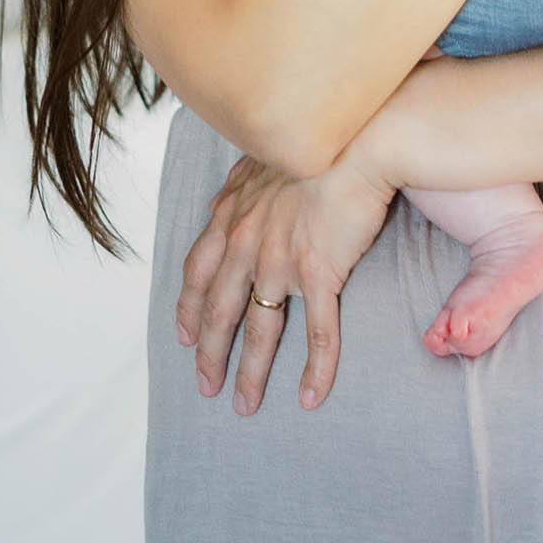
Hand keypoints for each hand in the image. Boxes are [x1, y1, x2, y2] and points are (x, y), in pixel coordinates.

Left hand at [175, 141, 397, 416]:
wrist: (358, 138)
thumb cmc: (316, 138)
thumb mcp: (262, 155)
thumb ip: (242, 183)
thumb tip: (227, 197)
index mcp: (232, 215)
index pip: (198, 271)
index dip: (188, 308)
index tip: (183, 335)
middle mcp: (247, 243)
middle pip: (219, 310)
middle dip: (209, 353)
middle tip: (205, 385)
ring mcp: (281, 261)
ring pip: (260, 329)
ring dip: (250, 372)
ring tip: (244, 404)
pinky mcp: (320, 273)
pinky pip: (317, 331)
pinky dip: (315, 369)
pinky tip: (311, 397)